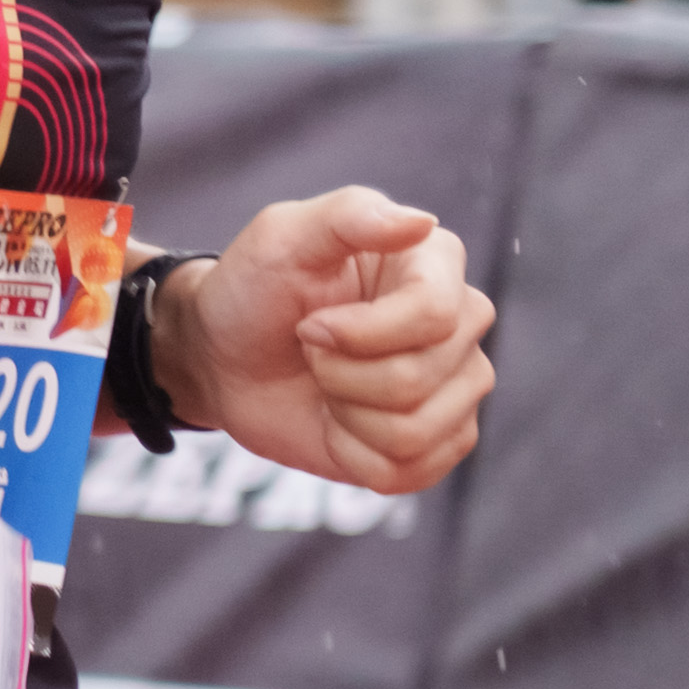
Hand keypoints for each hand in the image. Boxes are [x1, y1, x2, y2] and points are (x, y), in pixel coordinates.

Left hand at [167, 188, 493, 495]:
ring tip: (326, 383)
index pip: (434, 315)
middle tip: (312, 350)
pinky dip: (353, 454)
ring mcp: (458, 386)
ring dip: (346, 415)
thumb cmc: (254, 288)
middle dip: (339, 373)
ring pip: (416, 431)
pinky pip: (409, 472)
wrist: (225, 356)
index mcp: (436, 264)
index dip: (358, 333)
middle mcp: (463, 324)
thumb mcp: (281, 237)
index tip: (308, 324)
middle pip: (419, 378)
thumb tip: (422, 224)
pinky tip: (338, 423)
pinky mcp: (439, 441)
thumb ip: (348, 216)